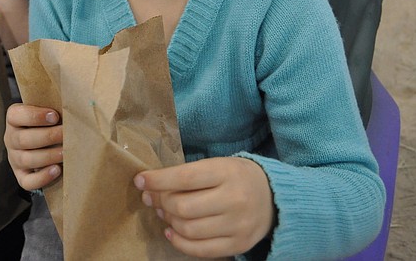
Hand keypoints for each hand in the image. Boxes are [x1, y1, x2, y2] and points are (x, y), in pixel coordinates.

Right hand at [4, 103, 62, 190]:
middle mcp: (11, 138)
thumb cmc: (49, 121)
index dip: (35, 116)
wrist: (45, 140)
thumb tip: (74, 101)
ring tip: (65, 152)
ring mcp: (14, 158)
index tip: (55, 116)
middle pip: (23, 139)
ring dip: (47, 156)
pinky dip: (42, 178)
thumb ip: (54, 105)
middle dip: (47, 136)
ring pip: (26, 160)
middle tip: (66, 134)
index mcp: (14, 118)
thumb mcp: (46, 110)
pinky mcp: (21, 176)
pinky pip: (27, 181)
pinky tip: (57, 170)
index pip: (16, 115)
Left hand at [134, 157, 274, 258]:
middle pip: (183, 207)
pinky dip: (179, 242)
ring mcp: (238, 225)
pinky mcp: (239, 244)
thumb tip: (151, 186)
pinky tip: (171, 231)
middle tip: (153, 198)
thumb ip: (189, 174)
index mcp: (227, 172)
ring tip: (165, 213)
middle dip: (161, 202)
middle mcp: (234, 199)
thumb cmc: (236, 177)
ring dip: (169, 221)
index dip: (158, 180)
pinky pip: (200, 250)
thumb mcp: (218, 165)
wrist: (274, 196)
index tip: (140, 180)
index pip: (184, 177)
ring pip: (189, 229)